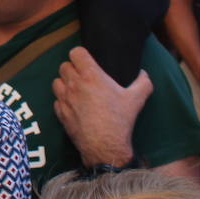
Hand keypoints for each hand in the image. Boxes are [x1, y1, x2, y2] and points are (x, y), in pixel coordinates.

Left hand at [52, 46, 151, 166]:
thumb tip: (143, 73)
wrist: (105, 145)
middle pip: (64, 66)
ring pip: (56, 81)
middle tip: (83, 76)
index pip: (76, 52)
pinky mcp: (60, 112)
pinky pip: (56, 100)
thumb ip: (143, 82)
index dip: (80, 54)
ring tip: (76, 89)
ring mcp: (65, 98)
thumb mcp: (136, 99)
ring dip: (64, 83)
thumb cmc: (120, 120)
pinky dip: (62, 100)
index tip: (86, 60)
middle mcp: (74, 84)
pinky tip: (73, 105)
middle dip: (72, 68)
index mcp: (91, 76)